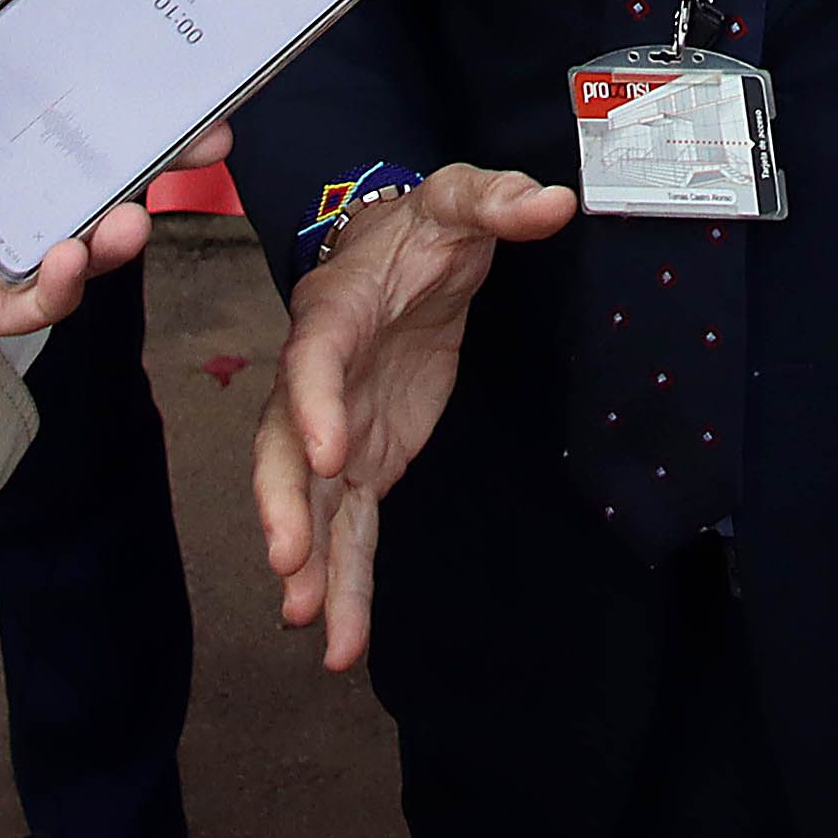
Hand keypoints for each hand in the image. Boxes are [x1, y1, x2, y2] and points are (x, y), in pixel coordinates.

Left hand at [0, 0, 219, 336]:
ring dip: (108, 230)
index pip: (44, 96)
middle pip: (68, 170)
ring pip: (53, 238)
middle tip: (200, 147)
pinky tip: (75, 258)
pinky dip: (53, 289)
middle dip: (141, 162)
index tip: (167, 72)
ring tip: (135, 214)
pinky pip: (8, 302)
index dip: (108, 89)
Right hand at [253, 165, 576, 671]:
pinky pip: (344, 528)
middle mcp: (318, 380)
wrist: (402, 252)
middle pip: (283, 446)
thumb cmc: (423, 226)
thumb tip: (553, 203)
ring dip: (307, 562)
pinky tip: (338, 640)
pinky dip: (341, 581)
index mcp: (335, 312)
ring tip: (308, 624)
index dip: (314, 406)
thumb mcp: (461, 198)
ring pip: (308, 502)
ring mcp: (333, 429)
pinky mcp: (359, 462)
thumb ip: (498, 200)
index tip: (328, 452)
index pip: (314, 360)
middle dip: (283, 505)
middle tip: (288, 560)